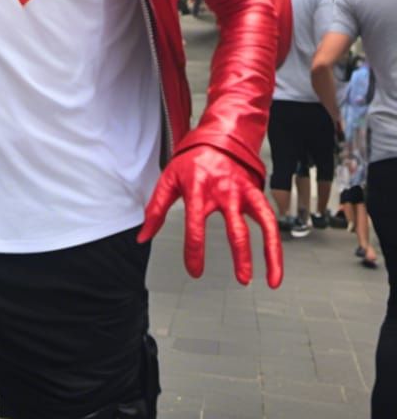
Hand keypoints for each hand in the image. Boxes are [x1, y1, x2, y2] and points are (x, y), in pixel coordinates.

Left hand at [137, 145, 282, 288]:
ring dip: (269, 253)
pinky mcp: (255, 194)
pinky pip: (270, 220)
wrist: (219, 138)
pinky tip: (275, 265)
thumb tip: (143, 236)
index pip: (196, 224)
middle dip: (240, 257)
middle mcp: (224, 191)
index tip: (195, 270)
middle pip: (236, 228)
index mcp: (198, 187)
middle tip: (240, 279)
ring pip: (263, 224)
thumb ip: (155, 209)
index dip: (195, 250)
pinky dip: (276, 244)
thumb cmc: (192, 161)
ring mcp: (243, 193)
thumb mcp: (168, 179)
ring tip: (269, 280)